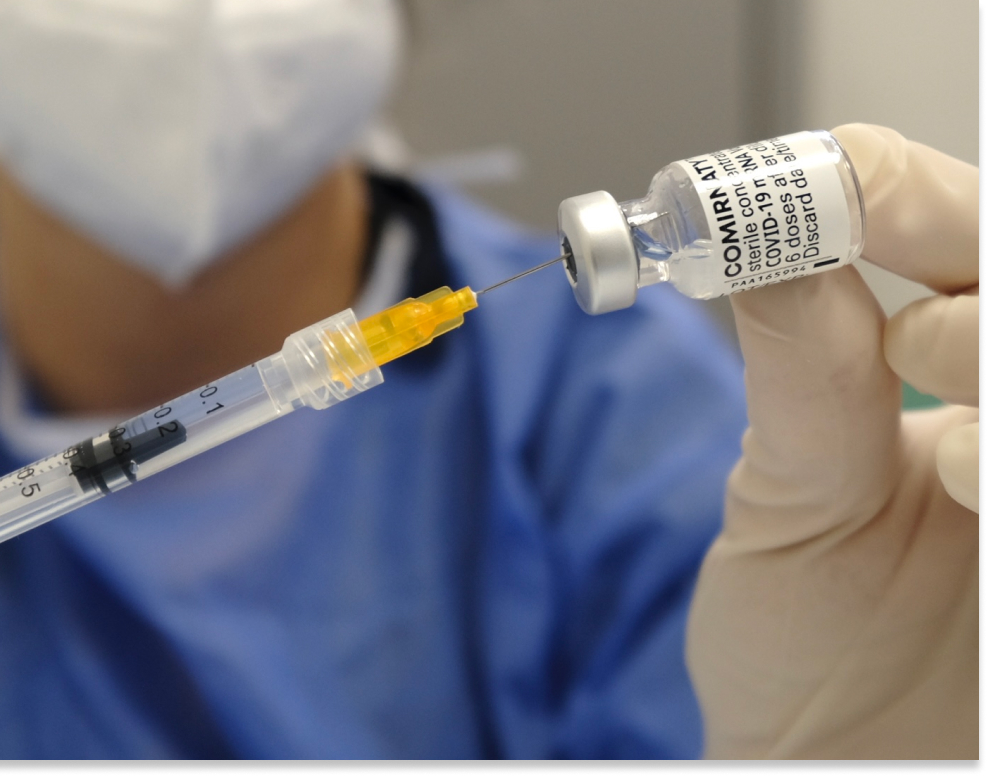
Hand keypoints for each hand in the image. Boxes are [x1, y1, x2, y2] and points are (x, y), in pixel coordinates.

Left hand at [687, 124, 977, 757]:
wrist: (833, 762)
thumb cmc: (809, 642)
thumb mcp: (792, 493)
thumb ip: (799, 362)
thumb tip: (752, 225)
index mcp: (959, 363)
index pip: (963, 224)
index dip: (908, 192)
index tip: (848, 187)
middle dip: (980, 304)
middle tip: (915, 350)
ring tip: (954, 468)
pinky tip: (975, 493)